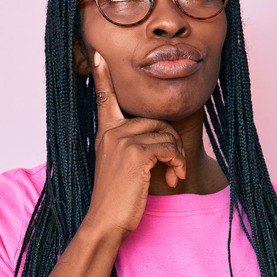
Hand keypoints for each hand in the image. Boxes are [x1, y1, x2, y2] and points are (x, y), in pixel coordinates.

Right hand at [84, 51, 186, 237]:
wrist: (106, 221)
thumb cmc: (117, 198)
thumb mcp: (119, 166)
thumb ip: (130, 146)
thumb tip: (159, 137)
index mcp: (105, 133)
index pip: (103, 98)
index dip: (101, 76)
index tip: (98, 55)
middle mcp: (112, 132)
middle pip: (157, 121)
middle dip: (172, 144)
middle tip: (174, 168)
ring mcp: (122, 140)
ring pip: (167, 134)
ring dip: (177, 157)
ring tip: (174, 175)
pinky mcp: (136, 153)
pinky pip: (170, 148)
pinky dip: (178, 164)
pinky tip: (173, 179)